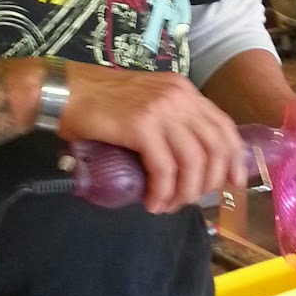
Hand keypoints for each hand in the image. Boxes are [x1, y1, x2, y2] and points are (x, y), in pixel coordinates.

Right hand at [57, 62, 246, 214]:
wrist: (62, 92)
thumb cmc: (98, 102)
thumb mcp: (145, 104)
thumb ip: (168, 123)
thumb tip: (187, 162)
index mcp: (183, 90)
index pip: (223, 126)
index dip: (233, 158)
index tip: (233, 183)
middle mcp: (179, 97)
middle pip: (215, 146)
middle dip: (209, 181)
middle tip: (191, 200)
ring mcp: (161, 110)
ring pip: (193, 161)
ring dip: (184, 192)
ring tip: (167, 205)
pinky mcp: (141, 126)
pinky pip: (165, 169)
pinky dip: (162, 192)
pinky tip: (152, 202)